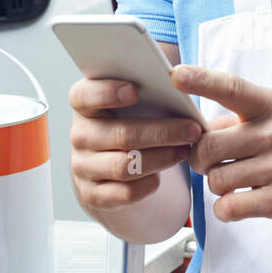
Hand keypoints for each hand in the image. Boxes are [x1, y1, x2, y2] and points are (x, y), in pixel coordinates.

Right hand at [68, 77, 201, 211]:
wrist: (110, 161)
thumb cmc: (129, 120)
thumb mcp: (133, 101)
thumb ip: (145, 88)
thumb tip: (179, 79)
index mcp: (83, 104)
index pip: (84, 96)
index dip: (106, 92)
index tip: (134, 90)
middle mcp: (79, 135)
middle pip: (120, 134)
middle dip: (161, 132)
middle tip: (192, 129)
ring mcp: (83, 166)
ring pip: (125, 166)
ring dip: (161, 158)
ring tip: (185, 150)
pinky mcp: (93, 193)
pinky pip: (125, 193)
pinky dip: (149, 184)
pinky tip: (163, 174)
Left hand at [169, 65, 271, 226]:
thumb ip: (247, 116)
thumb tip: (201, 128)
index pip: (231, 87)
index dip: (201, 79)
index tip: (176, 74)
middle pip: (206, 147)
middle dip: (200, 158)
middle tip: (211, 162)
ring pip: (216, 180)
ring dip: (218, 185)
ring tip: (236, 182)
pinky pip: (230, 208)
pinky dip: (226, 208)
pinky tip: (239, 203)